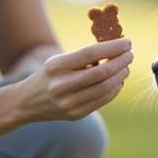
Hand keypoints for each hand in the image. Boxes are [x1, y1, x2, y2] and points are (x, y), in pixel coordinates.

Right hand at [14, 38, 132, 121]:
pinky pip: (103, 101)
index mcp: (56, 66)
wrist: (28, 102)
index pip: (90, 53)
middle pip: (101, 73)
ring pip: (105, 88)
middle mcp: (62, 85)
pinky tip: (118, 82)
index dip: (112, 47)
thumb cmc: (49, 75)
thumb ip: (84, 57)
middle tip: (130, 55)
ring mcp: (69, 103)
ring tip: (125, 67)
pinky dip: (114, 89)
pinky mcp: (76, 114)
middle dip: (120, 62)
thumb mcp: (59, 61)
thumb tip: (115, 50)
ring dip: (120, 76)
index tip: (127, 43)